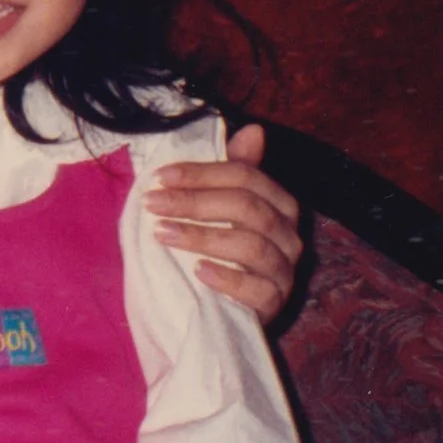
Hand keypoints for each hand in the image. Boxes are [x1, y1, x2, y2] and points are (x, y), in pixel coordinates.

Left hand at [144, 123, 304, 324]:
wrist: (219, 312)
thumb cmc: (218, 252)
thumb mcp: (218, 210)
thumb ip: (232, 172)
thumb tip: (253, 130)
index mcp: (279, 204)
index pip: (247, 177)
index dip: (202, 174)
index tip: (159, 178)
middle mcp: (289, 236)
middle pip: (248, 208)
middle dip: (195, 202)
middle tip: (153, 203)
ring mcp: (284, 272)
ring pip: (252, 246)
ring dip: (202, 236)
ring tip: (162, 234)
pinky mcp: (275, 304)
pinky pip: (258, 290)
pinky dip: (227, 278)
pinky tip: (197, 271)